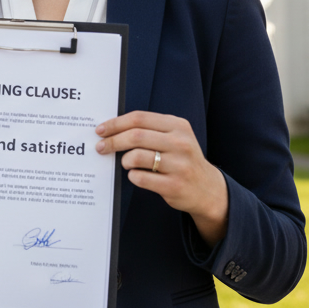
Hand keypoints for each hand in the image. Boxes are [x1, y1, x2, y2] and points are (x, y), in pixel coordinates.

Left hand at [95, 111, 228, 244]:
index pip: (139, 118)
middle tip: (101, 147)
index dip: (116, 123)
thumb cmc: (182, 159)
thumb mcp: (175, 137)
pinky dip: (133, 176)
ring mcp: (179, 165)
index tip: (101, 130)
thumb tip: (112, 128)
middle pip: (135, 136)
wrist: (207, 188)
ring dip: (124, 160)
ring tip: (126, 163)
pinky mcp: (175, 185)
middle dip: (113, 141)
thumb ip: (150, 130)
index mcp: (178, 126)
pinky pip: (141, 178)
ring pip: (137, 157)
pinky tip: (137, 175)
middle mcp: (181, 143)